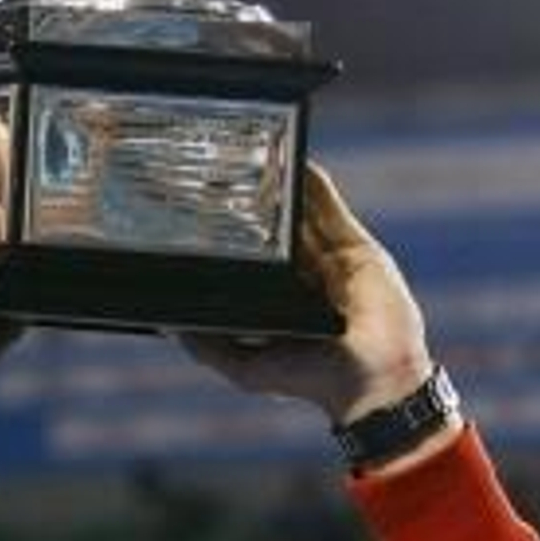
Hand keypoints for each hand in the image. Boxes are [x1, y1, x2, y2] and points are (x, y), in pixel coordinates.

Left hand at [174, 164, 432, 425]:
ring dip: (282, 189)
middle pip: (275, 232)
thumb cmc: (310, 381)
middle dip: (252, 207)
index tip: (199, 219)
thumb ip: (208, 348)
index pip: (250, 262)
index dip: (229, 240)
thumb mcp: (246, 369)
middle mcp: (305, 278)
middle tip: (220, 178)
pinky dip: (316, 185)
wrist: (371, 379)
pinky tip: (298, 160)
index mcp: (280, 302)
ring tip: (257, 159)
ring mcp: (331, 260)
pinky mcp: (357, 249)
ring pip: (302, 215)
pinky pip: (333, 209)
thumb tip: (167, 325)